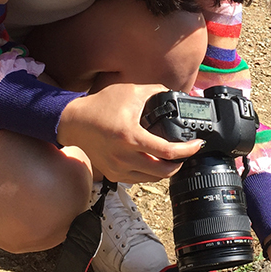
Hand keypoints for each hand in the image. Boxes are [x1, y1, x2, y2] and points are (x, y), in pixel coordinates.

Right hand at [57, 83, 203, 182]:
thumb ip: (156, 91)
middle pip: (164, 172)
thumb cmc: (100, 106)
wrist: (74, 122)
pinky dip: (151, 173)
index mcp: (131, 137)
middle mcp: (124, 157)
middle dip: (180, 163)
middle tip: (186, 153)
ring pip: (153, 179)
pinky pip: (140, 179)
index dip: (188, 150)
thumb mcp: (131, 92)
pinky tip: (155, 162)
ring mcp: (118, 169)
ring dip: (167, 170)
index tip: (197, 144)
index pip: (168, 151)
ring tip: (173, 157)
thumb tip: (176, 95)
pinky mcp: (114, 175)